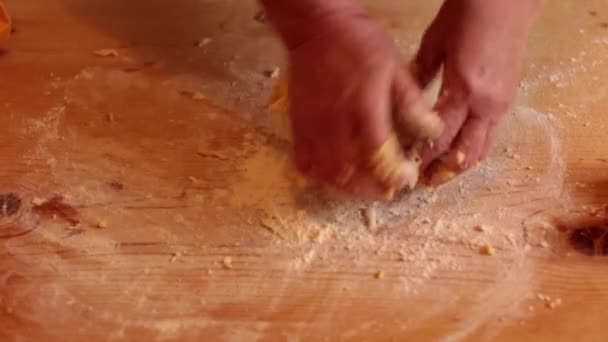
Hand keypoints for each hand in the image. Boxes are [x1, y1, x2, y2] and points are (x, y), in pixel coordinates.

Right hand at [268, 6, 440, 197]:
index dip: (396, 175)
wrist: (316, 27)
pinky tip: (333, 171)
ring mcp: (313, 128)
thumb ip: (412, 102)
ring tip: (363, 184)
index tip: (407, 178)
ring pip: (327, 175)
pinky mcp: (298, 126)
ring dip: (347, 188)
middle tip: (387, 187)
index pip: (380, 156)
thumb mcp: (395, 66)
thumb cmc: (357, 42)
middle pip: (352, 175)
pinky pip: (304, 162)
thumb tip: (432, 130)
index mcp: (364, 109)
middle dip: (373, 189)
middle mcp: (336, 124)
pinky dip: (319, 174)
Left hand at [413, 0, 542, 184]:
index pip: (439, 137)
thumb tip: (404, 103)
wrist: (506, 1)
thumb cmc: (466, 16)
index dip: (422, 157)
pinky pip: (489, 134)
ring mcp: (500, 103)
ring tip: (438, 173)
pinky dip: (472, 147)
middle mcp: (486, 103)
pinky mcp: (507, 99)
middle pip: (465, 153)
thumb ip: (419, 78)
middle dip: (442, 172)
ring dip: (460, 164)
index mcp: (464, 90)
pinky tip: (456, 149)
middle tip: (422, 182)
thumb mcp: (434, 44)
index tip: (406, 169)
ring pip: (482, 148)